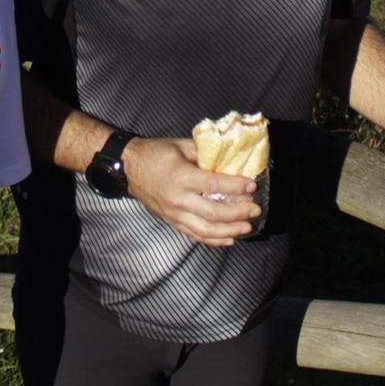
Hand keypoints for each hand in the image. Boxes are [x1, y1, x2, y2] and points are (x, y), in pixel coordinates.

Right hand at [122, 136, 258, 246]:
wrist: (128, 169)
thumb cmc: (156, 153)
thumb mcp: (181, 145)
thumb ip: (204, 154)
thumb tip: (229, 158)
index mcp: (181, 177)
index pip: (214, 185)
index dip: (235, 187)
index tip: (251, 185)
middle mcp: (178, 199)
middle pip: (213, 212)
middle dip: (238, 212)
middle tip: (255, 209)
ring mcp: (174, 214)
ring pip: (206, 230)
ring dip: (230, 230)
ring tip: (247, 227)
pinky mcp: (172, 222)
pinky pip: (195, 235)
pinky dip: (214, 240)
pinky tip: (229, 239)